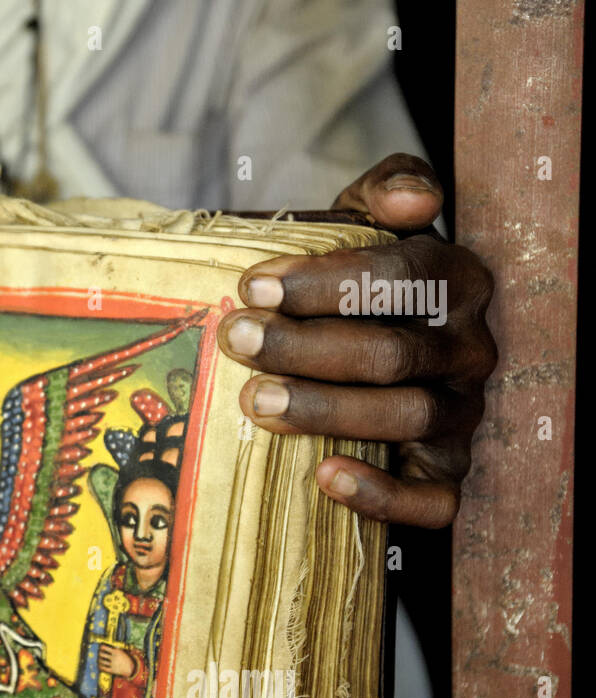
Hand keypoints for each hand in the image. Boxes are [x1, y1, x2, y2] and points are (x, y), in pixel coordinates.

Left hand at [97, 644, 136, 678]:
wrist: (131, 668)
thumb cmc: (126, 659)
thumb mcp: (122, 652)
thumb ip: (116, 649)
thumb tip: (109, 647)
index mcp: (116, 652)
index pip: (104, 648)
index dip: (101, 648)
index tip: (100, 648)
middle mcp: (113, 657)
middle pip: (101, 654)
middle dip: (99, 654)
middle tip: (99, 654)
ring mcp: (112, 664)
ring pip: (101, 661)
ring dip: (99, 660)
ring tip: (99, 659)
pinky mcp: (112, 670)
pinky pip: (103, 668)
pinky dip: (100, 666)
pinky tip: (100, 665)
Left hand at [221, 153, 495, 526]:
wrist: (364, 350)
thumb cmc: (354, 288)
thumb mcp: (362, 224)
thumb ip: (383, 190)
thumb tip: (413, 199)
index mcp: (456, 282)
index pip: (402, 277)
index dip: (325, 283)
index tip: (253, 286)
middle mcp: (469, 349)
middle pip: (391, 352)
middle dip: (304, 346)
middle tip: (236, 339)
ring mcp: (461, 415)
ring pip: (406, 416)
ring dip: (325, 410)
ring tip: (254, 400)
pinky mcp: (448, 475)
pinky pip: (433, 498)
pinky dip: (382, 492)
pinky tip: (325, 476)